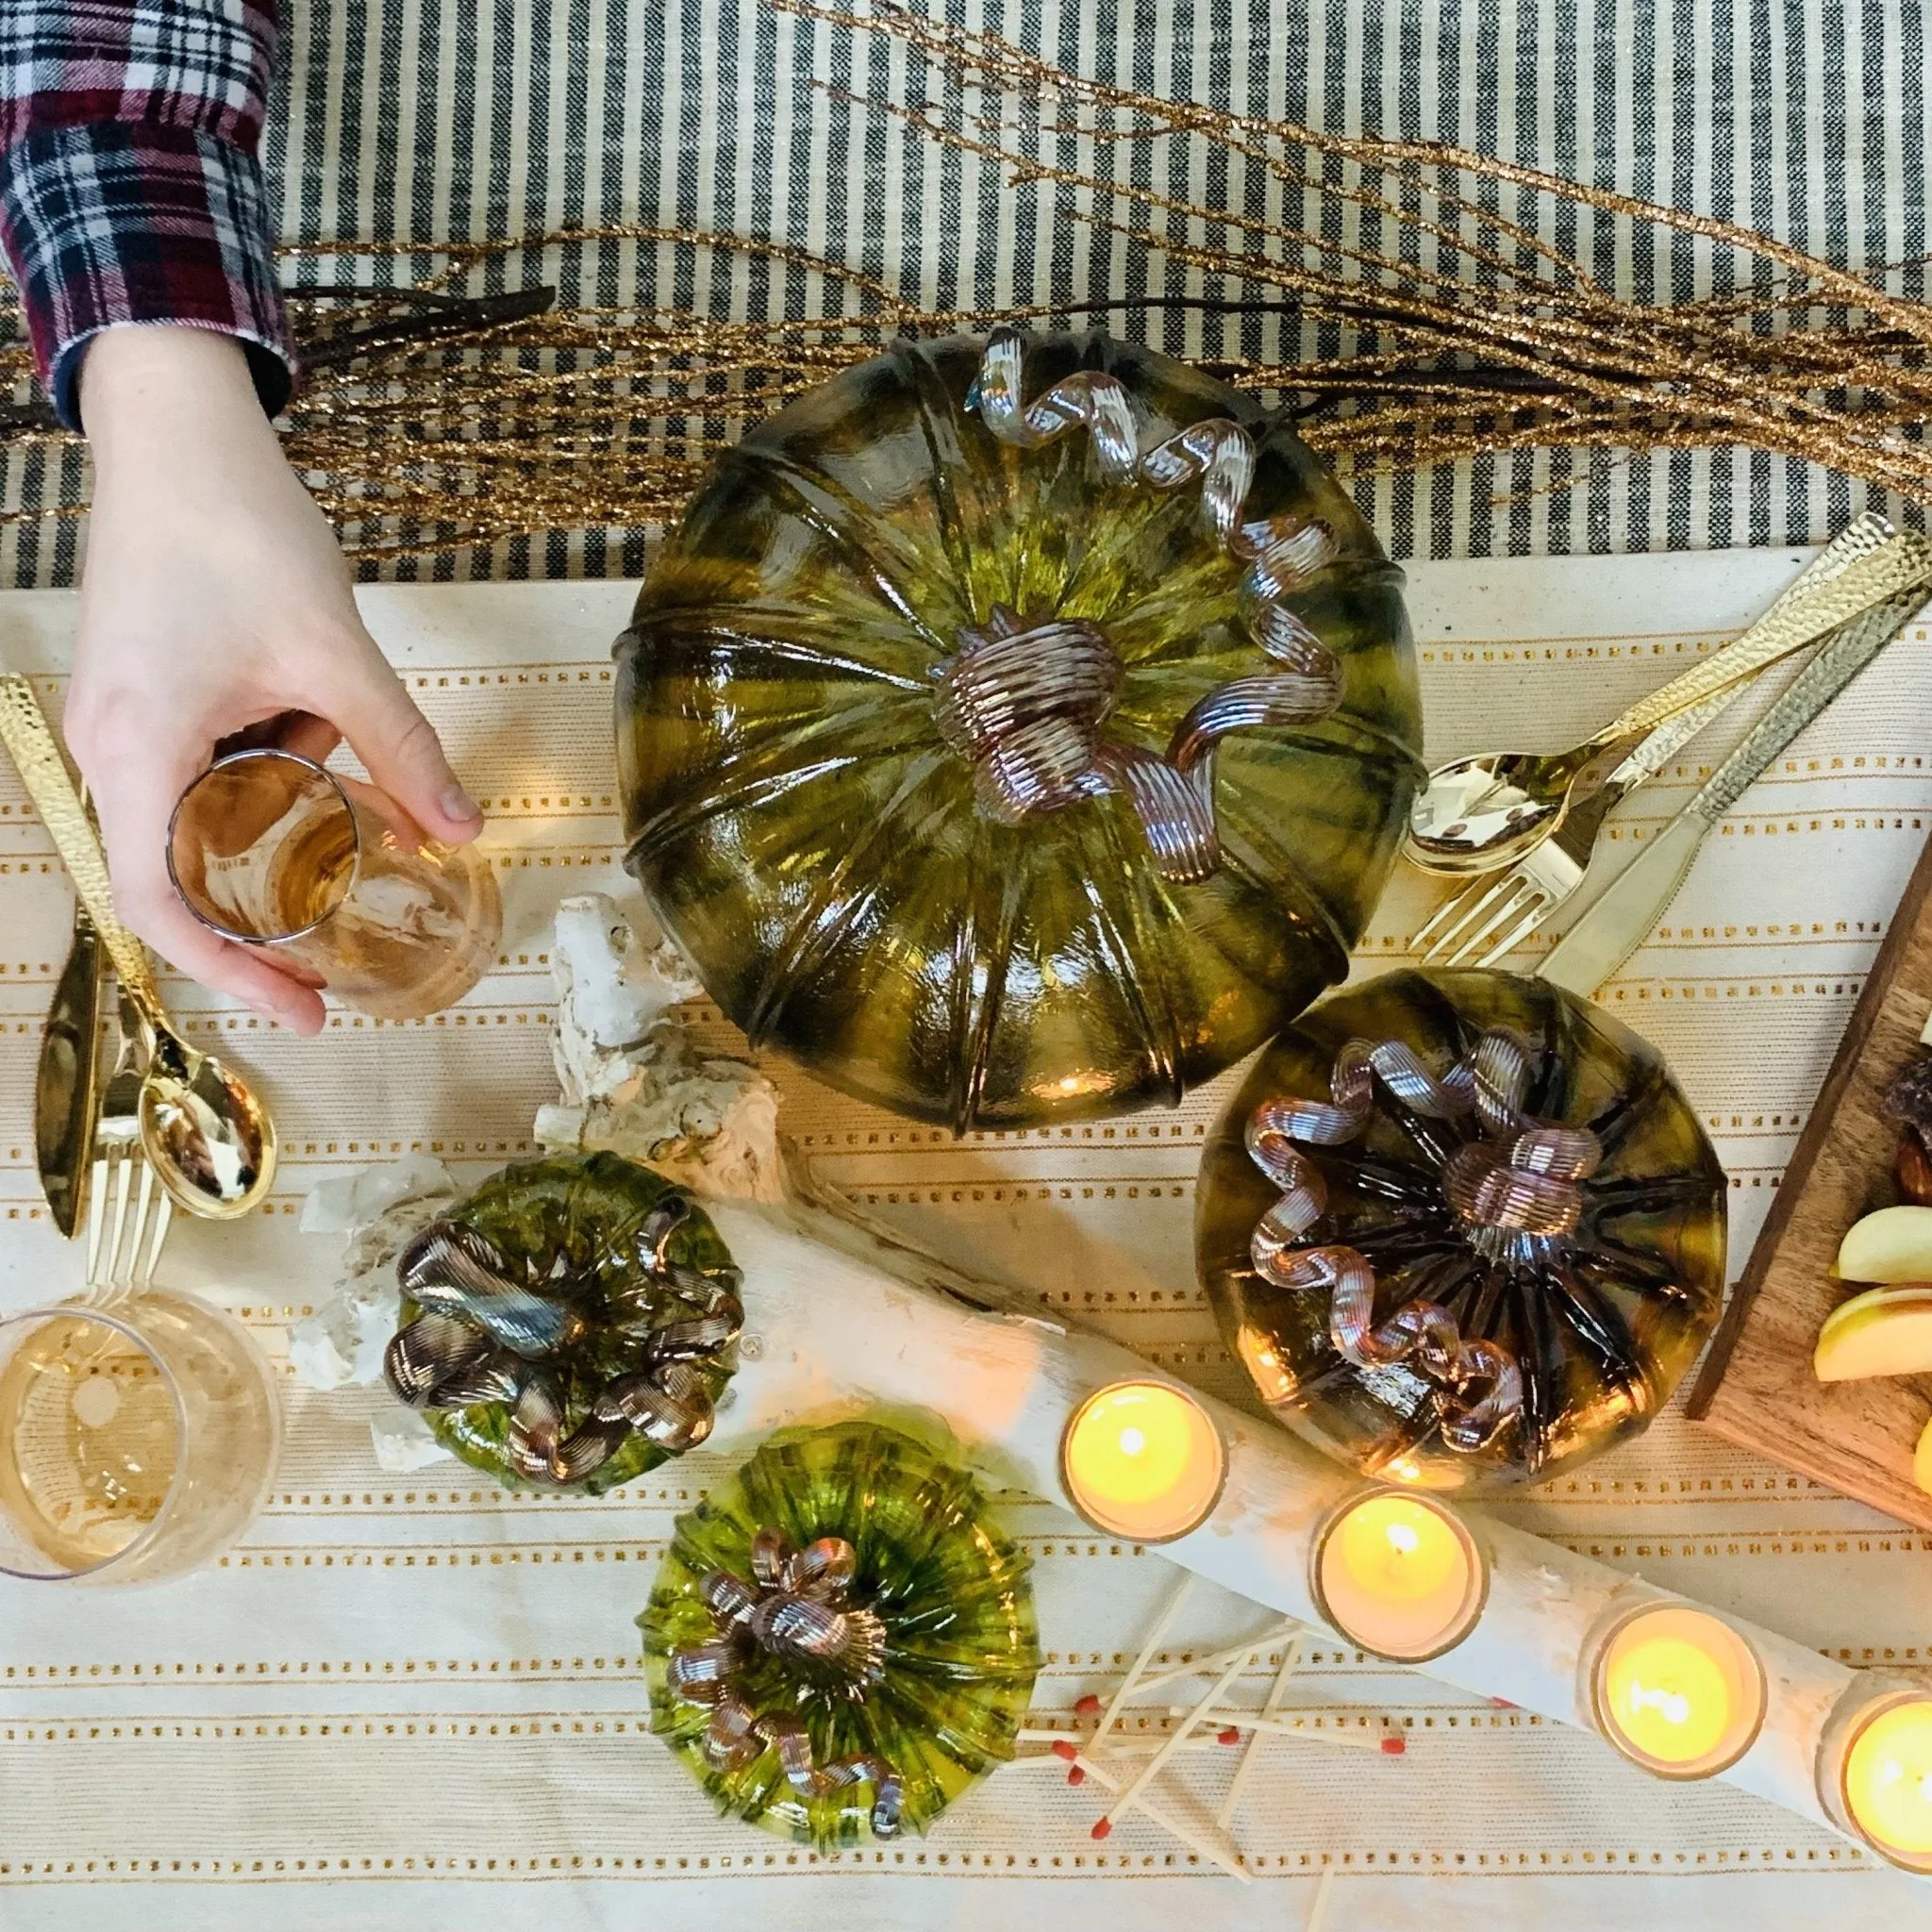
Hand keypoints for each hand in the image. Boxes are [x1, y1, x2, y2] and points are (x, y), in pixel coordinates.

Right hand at [65, 327, 484, 1035]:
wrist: (178, 431)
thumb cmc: (238, 529)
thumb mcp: (337, 654)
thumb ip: (402, 748)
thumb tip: (462, 831)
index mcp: (139, 750)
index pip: (160, 906)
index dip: (229, 972)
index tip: (300, 1008)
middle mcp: (109, 749)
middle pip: (175, 875)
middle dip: (262, 907)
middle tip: (343, 939)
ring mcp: (118, 723)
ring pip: (194, 819)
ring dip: (274, 817)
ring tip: (338, 772)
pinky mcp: (141, 697)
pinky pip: (196, 771)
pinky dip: (260, 774)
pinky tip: (313, 731)